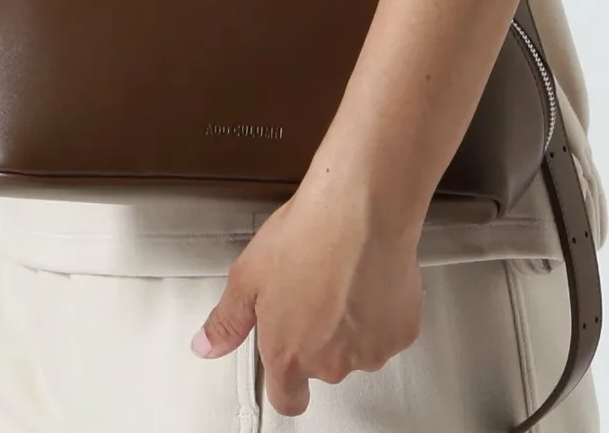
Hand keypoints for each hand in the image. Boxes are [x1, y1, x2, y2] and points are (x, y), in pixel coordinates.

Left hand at [188, 174, 425, 415]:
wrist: (360, 209)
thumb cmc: (306, 236)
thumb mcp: (247, 274)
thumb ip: (227, 320)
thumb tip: (206, 346)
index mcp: (288, 355)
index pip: (288, 400)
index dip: (287, 382)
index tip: (289, 361)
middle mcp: (330, 364)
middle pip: (323, 366)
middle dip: (320, 337)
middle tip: (315, 291)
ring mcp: (370, 351)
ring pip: (358, 348)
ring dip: (353, 325)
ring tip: (344, 277)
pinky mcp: (402, 332)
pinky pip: (390, 330)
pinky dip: (382, 310)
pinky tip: (369, 277)